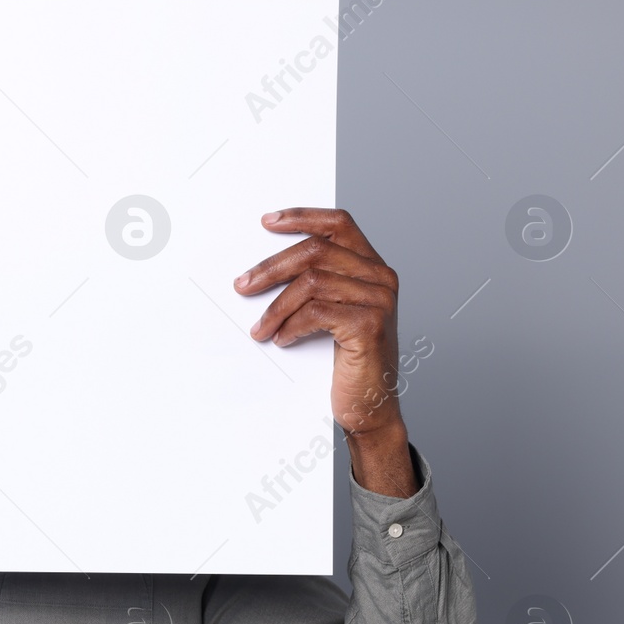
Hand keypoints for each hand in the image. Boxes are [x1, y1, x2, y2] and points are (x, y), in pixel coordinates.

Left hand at [233, 208, 418, 497]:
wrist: (369, 406)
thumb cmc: (347, 362)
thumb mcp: (332, 315)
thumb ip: (316, 285)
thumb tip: (265, 271)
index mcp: (372, 267)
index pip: (339, 224)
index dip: (302, 217)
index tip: (267, 222)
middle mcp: (381, 277)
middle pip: (316, 251)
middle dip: (271, 267)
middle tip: (243, 285)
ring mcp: (379, 299)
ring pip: (312, 282)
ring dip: (276, 307)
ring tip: (260, 328)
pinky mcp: (369, 324)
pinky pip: (316, 312)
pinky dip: (291, 325)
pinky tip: (282, 340)